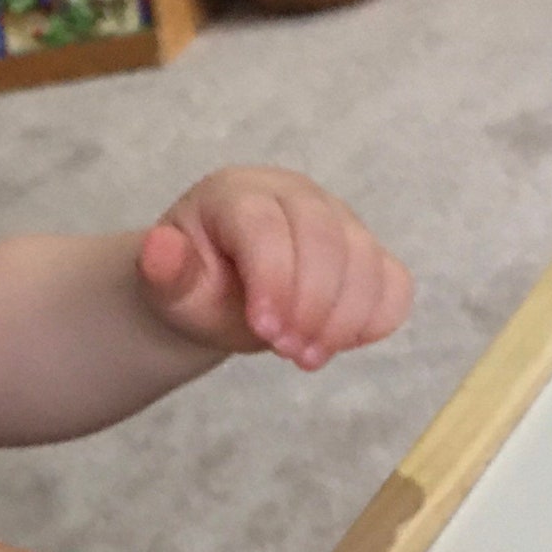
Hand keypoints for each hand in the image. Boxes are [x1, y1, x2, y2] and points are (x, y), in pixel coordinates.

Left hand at [137, 166, 411, 370]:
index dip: (273, 278)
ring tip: (305, 357)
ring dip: (342, 318)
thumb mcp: (167, 284)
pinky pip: (393, 283)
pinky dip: (375, 318)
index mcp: (237, 193)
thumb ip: (166, 271)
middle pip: (325, 238)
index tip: (263, 330)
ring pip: (365, 260)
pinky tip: (338, 343)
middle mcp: (295, 195)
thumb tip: (159, 250)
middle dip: (311, 303)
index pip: (266, 225)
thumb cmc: (193, 285)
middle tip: (286, 350)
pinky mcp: (365, 255)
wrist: (214, 293)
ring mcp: (337, 221)